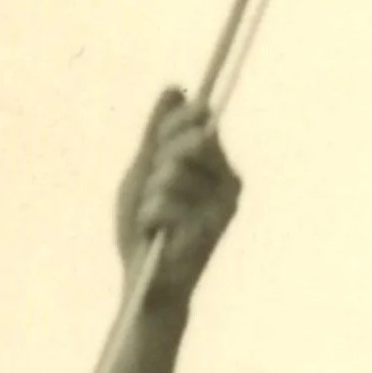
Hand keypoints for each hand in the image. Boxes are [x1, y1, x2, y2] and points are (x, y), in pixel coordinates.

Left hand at [115, 89, 241, 306]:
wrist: (149, 284)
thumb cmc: (144, 229)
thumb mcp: (143, 171)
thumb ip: (157, 133)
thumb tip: (175, 87)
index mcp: (216, 162)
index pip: (198, 116)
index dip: (170, 126)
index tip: (155, 152)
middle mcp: (228, 179)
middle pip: (188, 139)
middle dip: (157, 164)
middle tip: (152, 193)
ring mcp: (224, 204)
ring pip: (171, 172)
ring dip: (148, 198)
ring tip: (153, 220)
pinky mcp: (212, 228)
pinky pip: (163, 202)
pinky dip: (147, 218)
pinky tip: (157, 236)